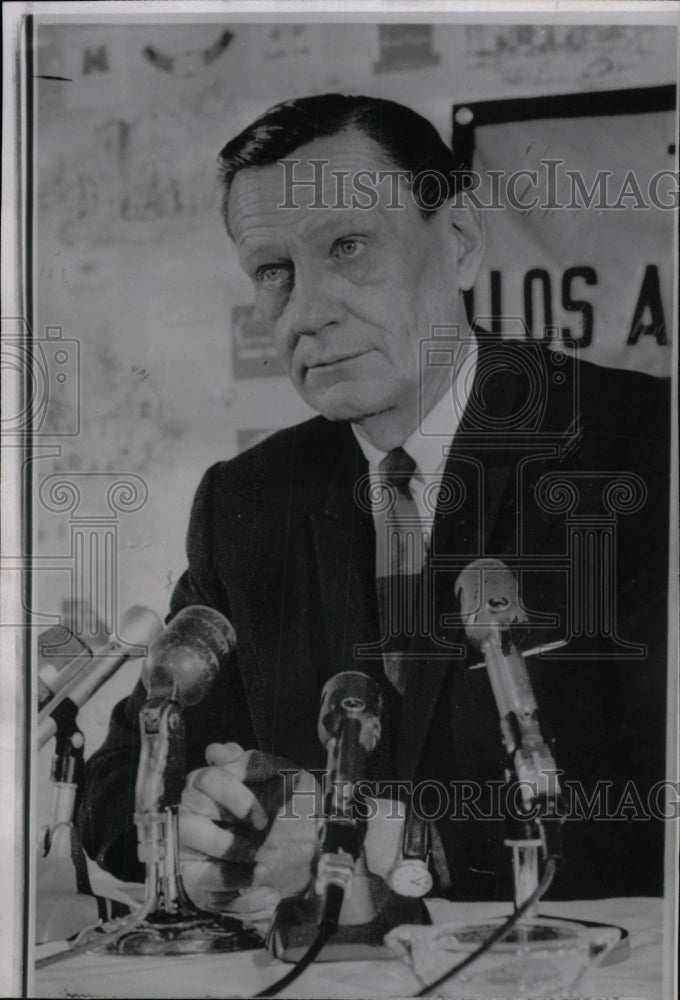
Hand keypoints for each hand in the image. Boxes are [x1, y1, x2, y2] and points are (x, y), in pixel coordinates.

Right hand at [179, 742, 319, 913]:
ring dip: (229, 874)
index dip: (233, 799)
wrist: (313, 847)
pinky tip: (270, 895)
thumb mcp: (282, 776)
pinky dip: (242, 901)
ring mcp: (196, 858)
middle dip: (225, 842)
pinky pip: (213, 901)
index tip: (262, 820)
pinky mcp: (206, 889)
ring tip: (264, 872)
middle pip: (188, 828)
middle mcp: (194, 820)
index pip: (204, 782)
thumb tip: (218, 751)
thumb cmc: (291, 804)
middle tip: (258, 847)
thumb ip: (253, 762)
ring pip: (196, 871)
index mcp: (208, 788)